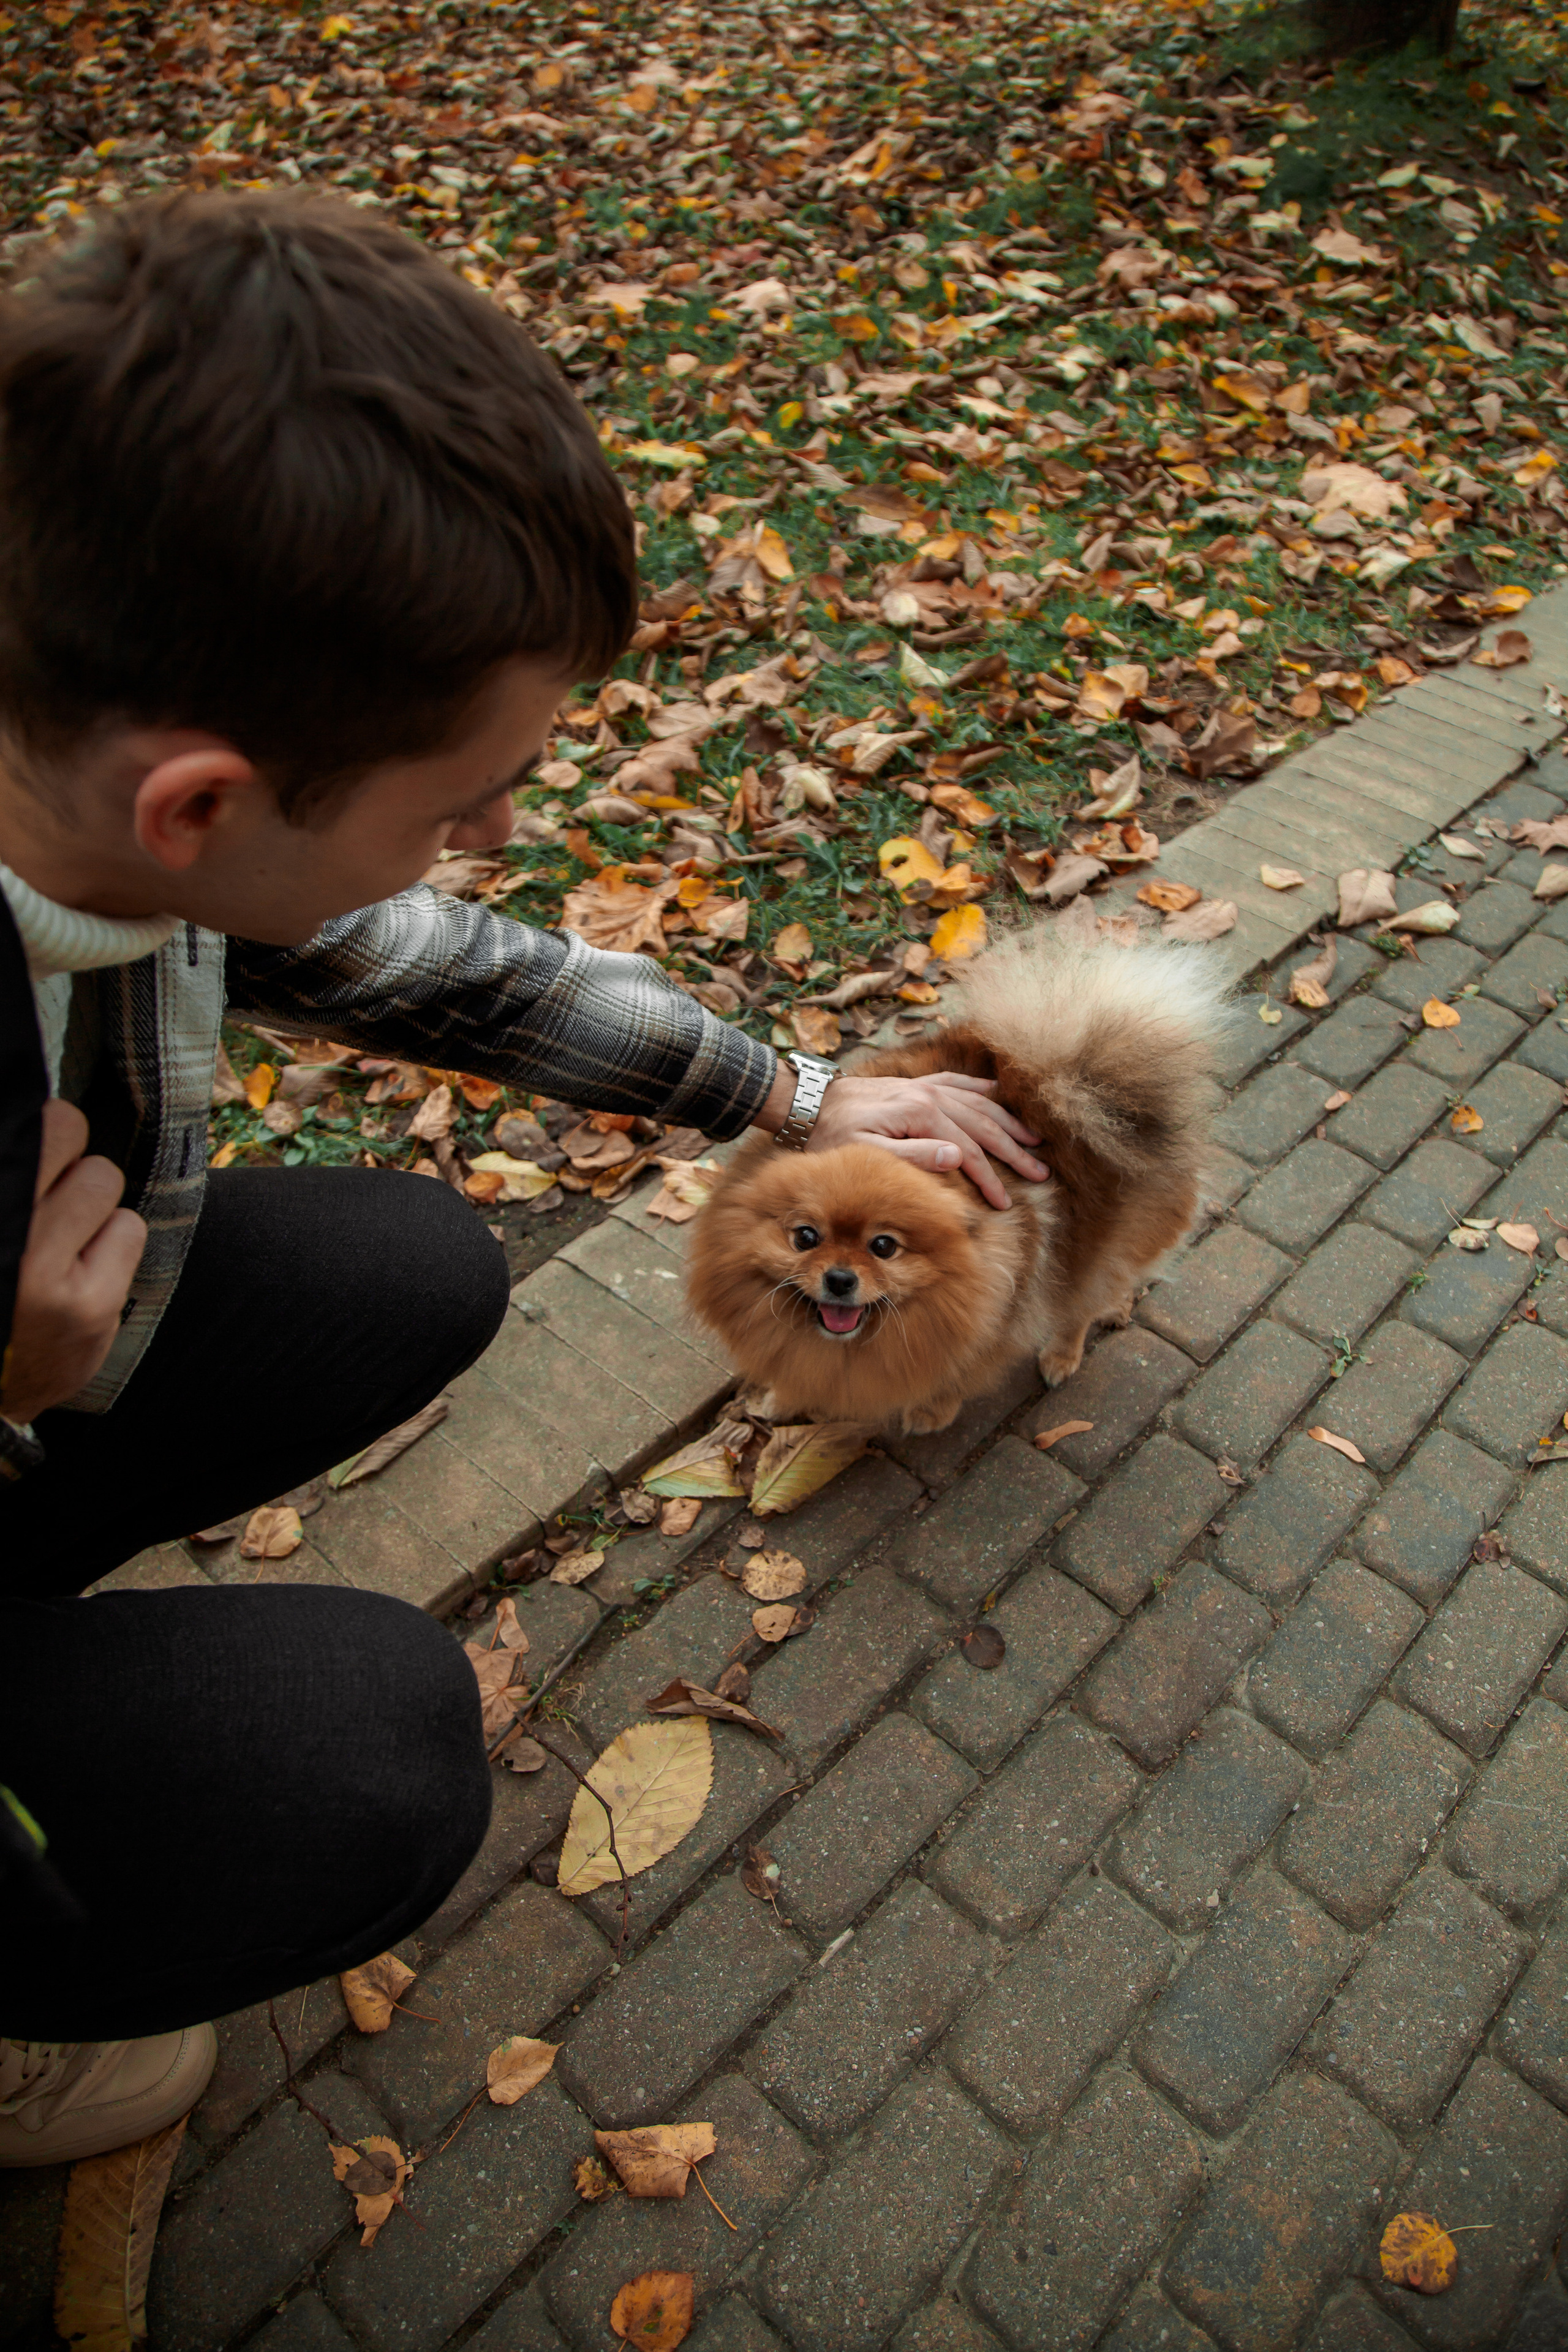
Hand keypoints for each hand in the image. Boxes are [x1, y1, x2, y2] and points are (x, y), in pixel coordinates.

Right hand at [1, 1101, 146, 1425]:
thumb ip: (17, 1171)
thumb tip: (37, 1111)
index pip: (45, 1124)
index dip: (48, 1126)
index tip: (44, 1145)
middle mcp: (11, 1234)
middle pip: (70, 1132)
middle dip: (65, 1156)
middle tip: (50, 1189)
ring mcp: (45, 1275)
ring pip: (103, 1180)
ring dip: (89, 1202)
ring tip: (61, 1236)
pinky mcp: (89, 1309)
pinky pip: (129, 1230)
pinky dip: (111, 1243)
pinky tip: (81, 1268)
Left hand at [757, 1065, 1049, 1209]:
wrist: (810, 1102)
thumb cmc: (834, 1135)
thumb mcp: (869, 1151)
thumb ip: (915, 1154)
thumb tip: (960, 1156)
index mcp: (921, 1114)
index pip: (968, 1151)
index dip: (989, 1179)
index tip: (1004, 1203)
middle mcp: (930, 1095)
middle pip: (983, 1125)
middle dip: (1014, 1151)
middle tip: (1040, 1172)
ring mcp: (926, 1086)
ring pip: (979, 1103)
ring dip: (1008, 1122)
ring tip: (1034, 1139)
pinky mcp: (919, 1083)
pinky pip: (961, 1084)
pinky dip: (984, 1091)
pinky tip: (1000, 1096)